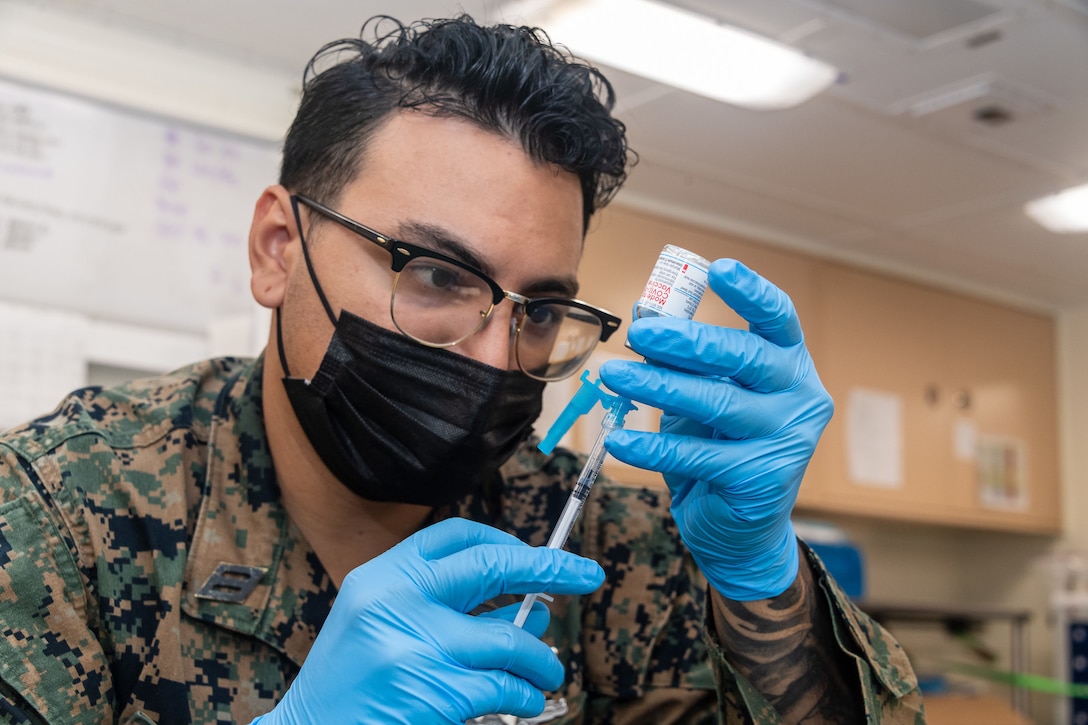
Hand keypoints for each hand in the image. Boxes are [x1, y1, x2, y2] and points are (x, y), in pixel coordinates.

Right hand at [251, 518, 603, 723]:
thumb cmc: (352, 685)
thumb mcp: (384, 626)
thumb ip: (448, 608)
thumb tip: (535, 605)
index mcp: (382, 576)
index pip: (456, 536)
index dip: (506, 541)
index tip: (538, 556)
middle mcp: (398, 601)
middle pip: (493, 565)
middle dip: (552, 569)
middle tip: (588, 575)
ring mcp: (417, 646)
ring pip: (511, 639)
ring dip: (541, 659)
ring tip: (547, 672)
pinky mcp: (436, 692)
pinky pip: (506, 687)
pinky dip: (527, 696)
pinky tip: (528, 701)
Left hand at [600, 258, 831, 600]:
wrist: (739, 528)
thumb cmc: (720, 445)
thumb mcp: (705, 392)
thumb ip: (686, 357)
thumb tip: (647, 315)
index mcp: (790, 364)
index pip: (779, 318)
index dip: (752, 292)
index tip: (719, 269)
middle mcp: (799, 397)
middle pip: (745, 356)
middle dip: (687, 340)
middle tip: (640, 334)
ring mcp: (786, 440)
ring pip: (716, 402)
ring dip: (657, 386)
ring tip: (614, 375)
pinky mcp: (761, 480)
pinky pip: (698, 455)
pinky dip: (652, 446)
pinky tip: (620, 441)